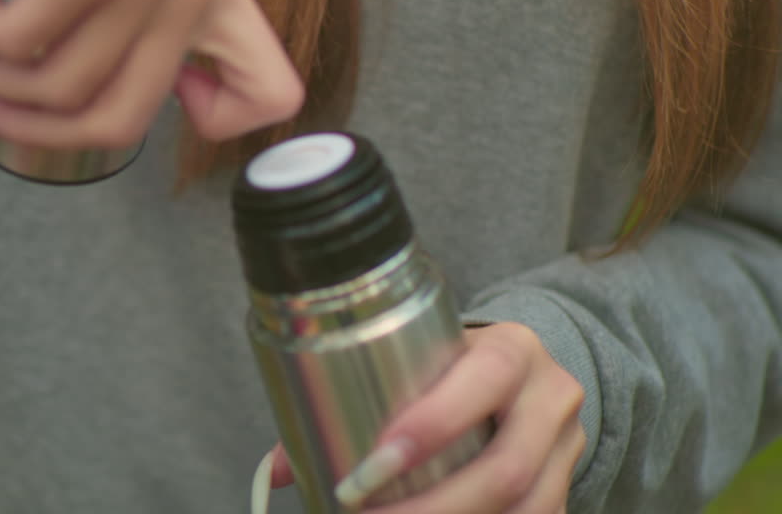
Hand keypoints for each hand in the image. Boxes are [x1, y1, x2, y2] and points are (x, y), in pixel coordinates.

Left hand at [270, 323, 586, 513]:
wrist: (525, 375)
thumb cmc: (452, 369)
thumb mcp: (419, 363)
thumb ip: (352, 404)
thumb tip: (279, 471)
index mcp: (511, 348)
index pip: (482, 379)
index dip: (430, 427)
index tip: (368, 469)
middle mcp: (550, 394)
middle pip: (505, 467)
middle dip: (431, 507)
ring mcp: (568, 448)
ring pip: (527, 507)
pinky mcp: (569, 486)